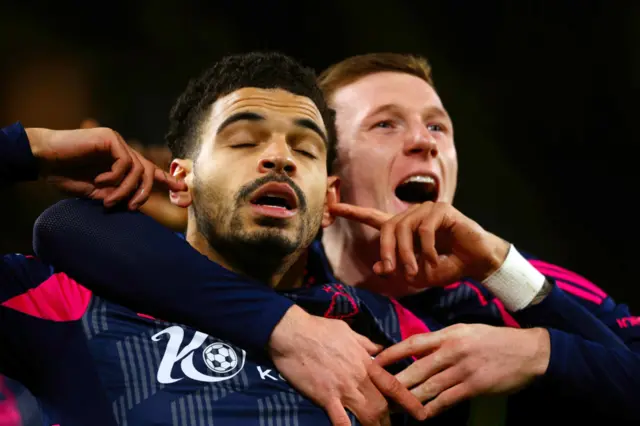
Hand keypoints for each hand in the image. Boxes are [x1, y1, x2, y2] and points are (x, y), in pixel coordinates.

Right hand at [25, 127, 185, 208]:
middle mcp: (123, 150)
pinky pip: (125, 162)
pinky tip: (99, 181)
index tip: (181, 190)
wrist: (43, 160)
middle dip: (146, 191)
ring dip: (125, 190)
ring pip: (138, 169)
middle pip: (149, 171)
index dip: (166, 180)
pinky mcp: (110, 138)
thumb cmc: (66, 175)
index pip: (148, 170)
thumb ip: (118, 195)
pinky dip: (115, 177)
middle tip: (134, 207)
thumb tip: (137, 205)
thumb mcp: (98, 192)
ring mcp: (117, 142)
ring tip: (108, 200)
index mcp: (121, 162)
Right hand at [268, 305, 425, 425]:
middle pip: (383, 405)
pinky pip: (340, 420)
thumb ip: (366, 344)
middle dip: (390, 420)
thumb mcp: (349, 332)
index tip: (421, 414)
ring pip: (367, 415)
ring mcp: (343, 389)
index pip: (394, 385)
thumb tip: (380, 350)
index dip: (409, 401)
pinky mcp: (325, 397)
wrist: (292, 332)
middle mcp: (359, 378)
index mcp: (366, 361)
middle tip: (393, 425)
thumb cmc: (319, 329)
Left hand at [330, 202, 508, 286]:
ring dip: (407, 255)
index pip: (373, 217)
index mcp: (403, 228)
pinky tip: (434, 262)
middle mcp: (412, 215)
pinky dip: (426, 250)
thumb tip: (377, 267)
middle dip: (386, 252)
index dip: (352, 212)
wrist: (477, 262)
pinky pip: (424, 229)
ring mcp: (426, 210)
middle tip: (390, 270)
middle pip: (388, 229)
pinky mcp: (441, 209)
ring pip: (404, 229)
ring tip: (417, 273)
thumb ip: (398, 269)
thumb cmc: (447, 266)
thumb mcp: (419, 273)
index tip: (332, 207)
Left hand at [374, 324, 549, 418]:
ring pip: (429, 387)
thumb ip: (441, 341)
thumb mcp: (465, 331)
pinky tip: (420, 415)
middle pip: (417, 368)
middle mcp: (453, 350)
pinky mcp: (475, 387)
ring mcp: (464, 369)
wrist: (528, 351)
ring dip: (409, 398)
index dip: (392, 353)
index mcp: (449, 334)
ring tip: (393, 406)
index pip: (413, 343)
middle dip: (395, 380)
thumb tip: (416, 351)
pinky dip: (432, 408)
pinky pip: (447, 400)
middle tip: (377, 389)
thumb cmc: (493, 340)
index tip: (375, 362)